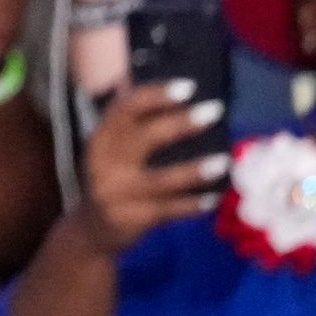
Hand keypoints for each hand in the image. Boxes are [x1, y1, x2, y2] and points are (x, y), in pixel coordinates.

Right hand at [75, 79, 229, 252]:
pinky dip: (192, 204)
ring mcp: (115, 192)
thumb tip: (149, 85)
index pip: (124, 109)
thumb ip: (130, 123)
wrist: (91, 229)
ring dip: (194, 170)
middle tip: (214, 110)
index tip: (188, 87)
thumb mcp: (111, 150)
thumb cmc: (112, 178)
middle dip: (180, 123)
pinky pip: (168, 210)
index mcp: (99, 139)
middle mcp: (102, 163)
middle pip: (144, 138)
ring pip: (161, 179)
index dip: (155, 95)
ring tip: (223, 161)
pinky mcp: (130, 219)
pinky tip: (213, 198)